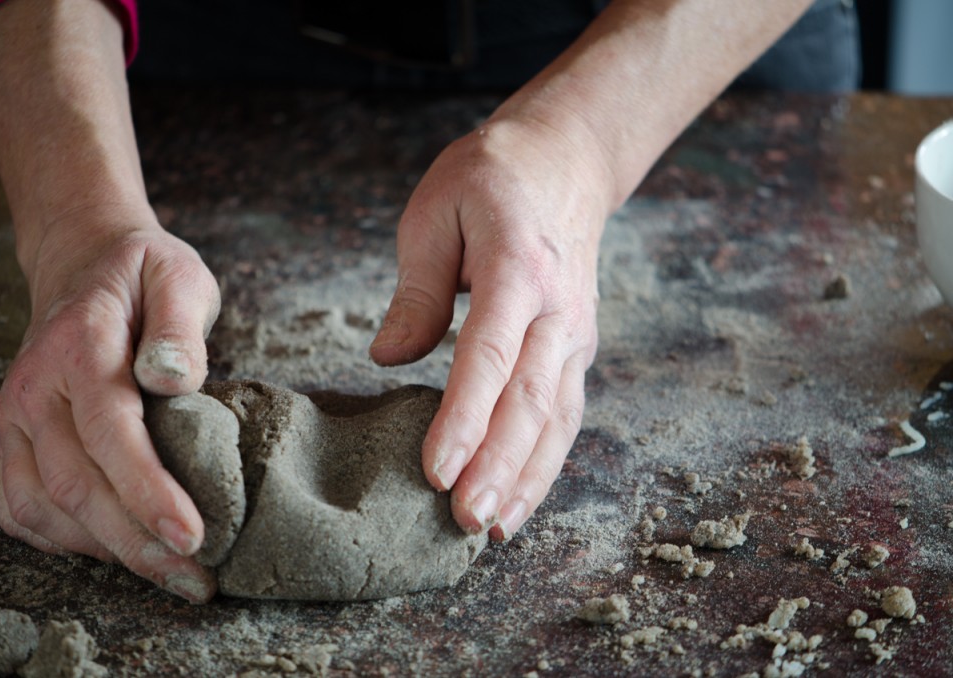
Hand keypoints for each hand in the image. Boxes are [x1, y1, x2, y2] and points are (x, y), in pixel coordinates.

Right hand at [0, 210, 220, 601]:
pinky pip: (22, 509)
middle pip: (77, 485)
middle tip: (197, 579)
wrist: (83, 264)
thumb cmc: (143, 277)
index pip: (110, 430)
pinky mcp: (10, 442)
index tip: (191, 536)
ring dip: (106, 552)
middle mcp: (35, 388)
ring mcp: (14, 419)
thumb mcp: (179, 277)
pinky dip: (67, 542)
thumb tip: (174, 379)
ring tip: (170, 574)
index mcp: (80, 345)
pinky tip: (116, 549)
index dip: (148, 491)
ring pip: (44, 508)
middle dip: (138, 544)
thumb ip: (180, 326)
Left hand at [370, 114, 608, 539]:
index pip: (488, 355)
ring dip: (526, 478)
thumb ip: (416, 289)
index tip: (437, 471)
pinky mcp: (576, 351)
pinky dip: (544, 463)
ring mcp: (574, 333)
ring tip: (492, 530)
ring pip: (555, 418)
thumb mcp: (435, 211)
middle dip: (497, 467)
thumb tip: (387, 358)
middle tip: (463, 521)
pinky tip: (518, 501)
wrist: (566, 162)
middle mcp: (556, 309)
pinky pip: (564, 415)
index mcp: (517, 267)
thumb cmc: (489, 180)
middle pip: (528, 400)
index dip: (464, 418)